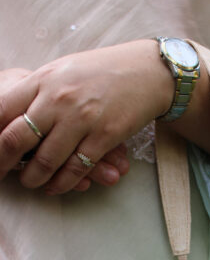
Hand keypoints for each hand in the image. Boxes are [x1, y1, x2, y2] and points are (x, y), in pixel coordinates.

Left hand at [0, 41, 171, 193]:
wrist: (145, 72)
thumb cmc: (100, 73)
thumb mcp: (61, 73)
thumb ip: (36, 93)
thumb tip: (8, 117)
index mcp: (43, 80)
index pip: (3, 109)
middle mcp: (58, 98)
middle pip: (17, 138)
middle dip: (3, 162)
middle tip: (0, 174)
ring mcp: (82, 119)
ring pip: (46, 160)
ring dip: (33, 178)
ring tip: (29, 182)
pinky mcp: (104, 136)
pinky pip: (76, 168)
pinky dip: (62, 183)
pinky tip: (55, 187)